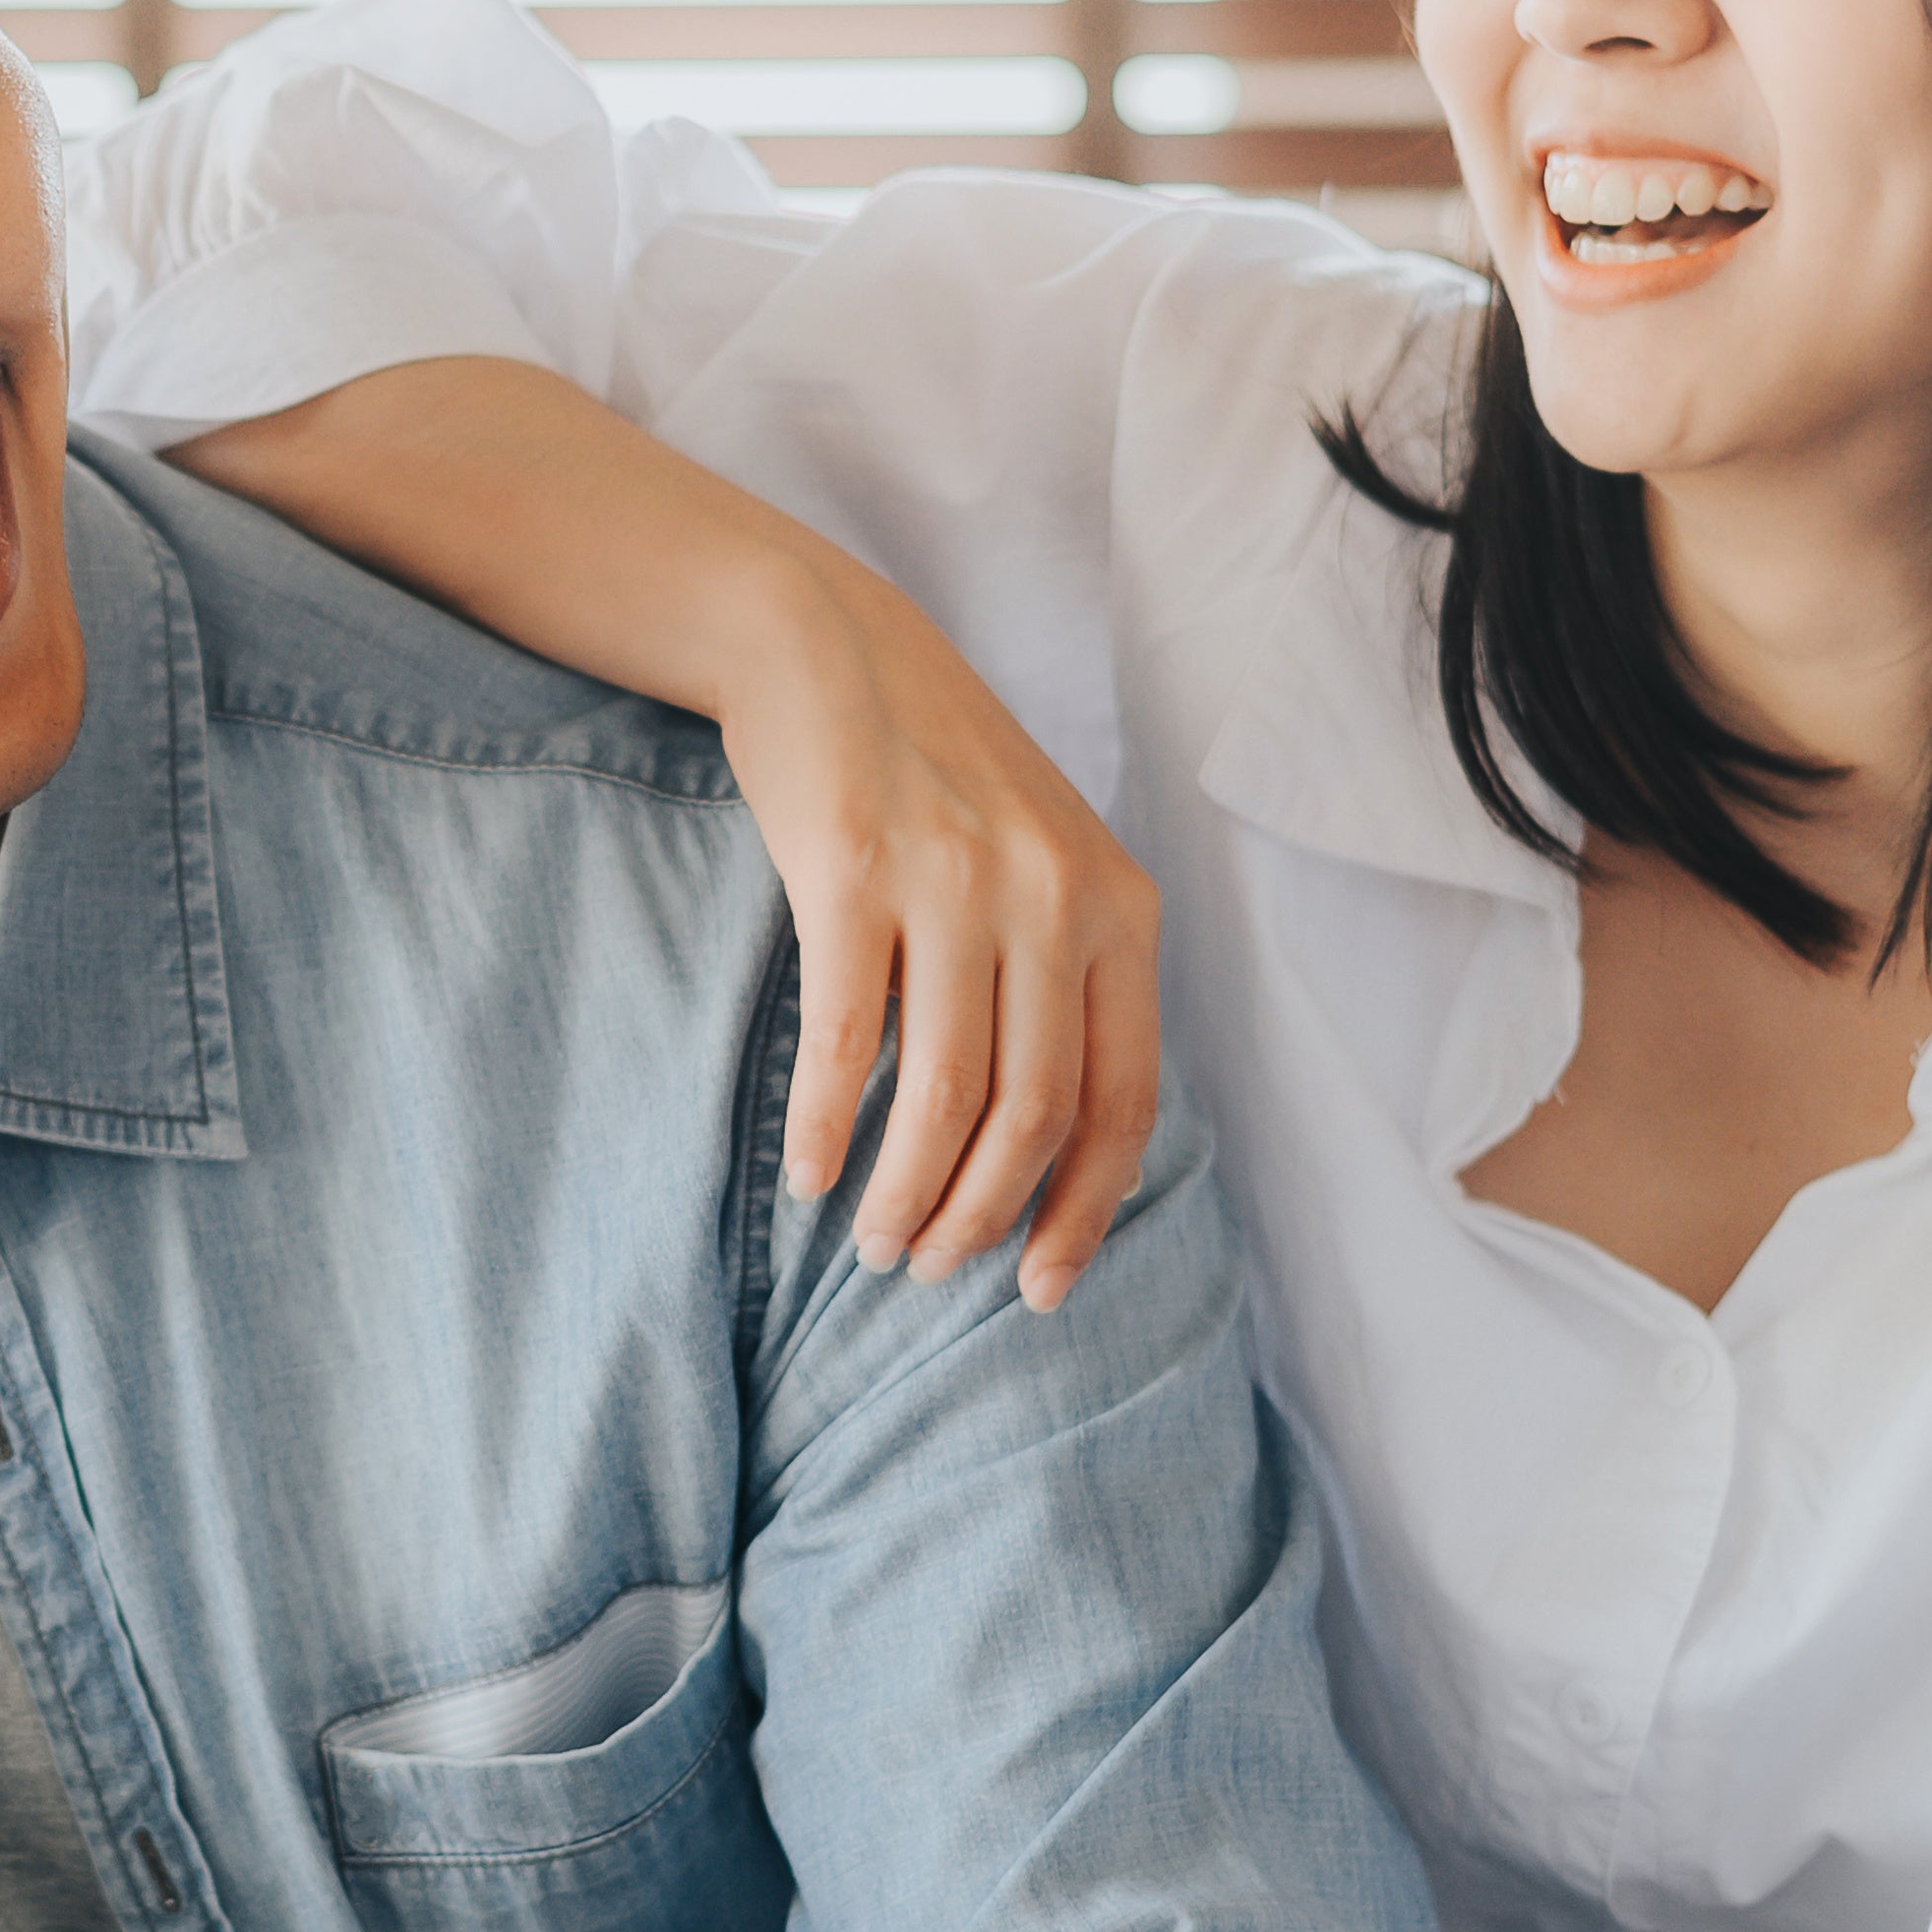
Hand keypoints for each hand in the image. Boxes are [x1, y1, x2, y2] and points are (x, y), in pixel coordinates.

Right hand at [711, 562, 1164, 1310]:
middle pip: (1033, 1116)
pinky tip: (806, 1173)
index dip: (1083, 1213)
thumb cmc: (934, 772)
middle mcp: (1054, 895)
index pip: (1124, 1101)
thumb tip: (1063, 1147)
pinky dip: (824, 1127)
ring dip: (904, 1194)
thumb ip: (1073, 974)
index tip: (1039, 1288)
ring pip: (944, 1097)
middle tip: (928, 1269)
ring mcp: (954, 882)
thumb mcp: (1044, 859)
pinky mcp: (851, 872)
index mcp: (1120, 904)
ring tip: (870, 1243)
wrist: (826, 642)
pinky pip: (843, 1041)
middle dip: (982, 1221)